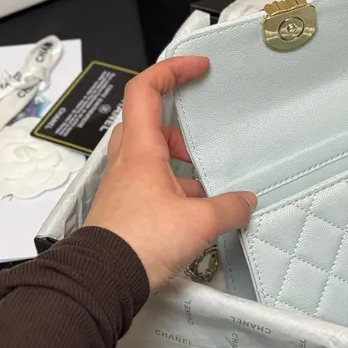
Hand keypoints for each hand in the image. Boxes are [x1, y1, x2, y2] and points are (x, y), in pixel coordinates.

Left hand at [84, 56, 255, 289]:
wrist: (102, 280)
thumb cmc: (138, 242)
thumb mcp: (199, 222)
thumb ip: (229, 208)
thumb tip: (245, 202)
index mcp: (140, 150)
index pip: (145, 90)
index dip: (172, 69)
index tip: (198, 67)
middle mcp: (128, 162)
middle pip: (146, 121)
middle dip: (177, 124)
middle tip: (199, 134)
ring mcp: (124, 185)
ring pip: (150, 156)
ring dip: (177, 162)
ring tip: (204, 182)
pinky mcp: (126, 208)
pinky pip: (151, 184)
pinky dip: (174, 188)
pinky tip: (196, 212)